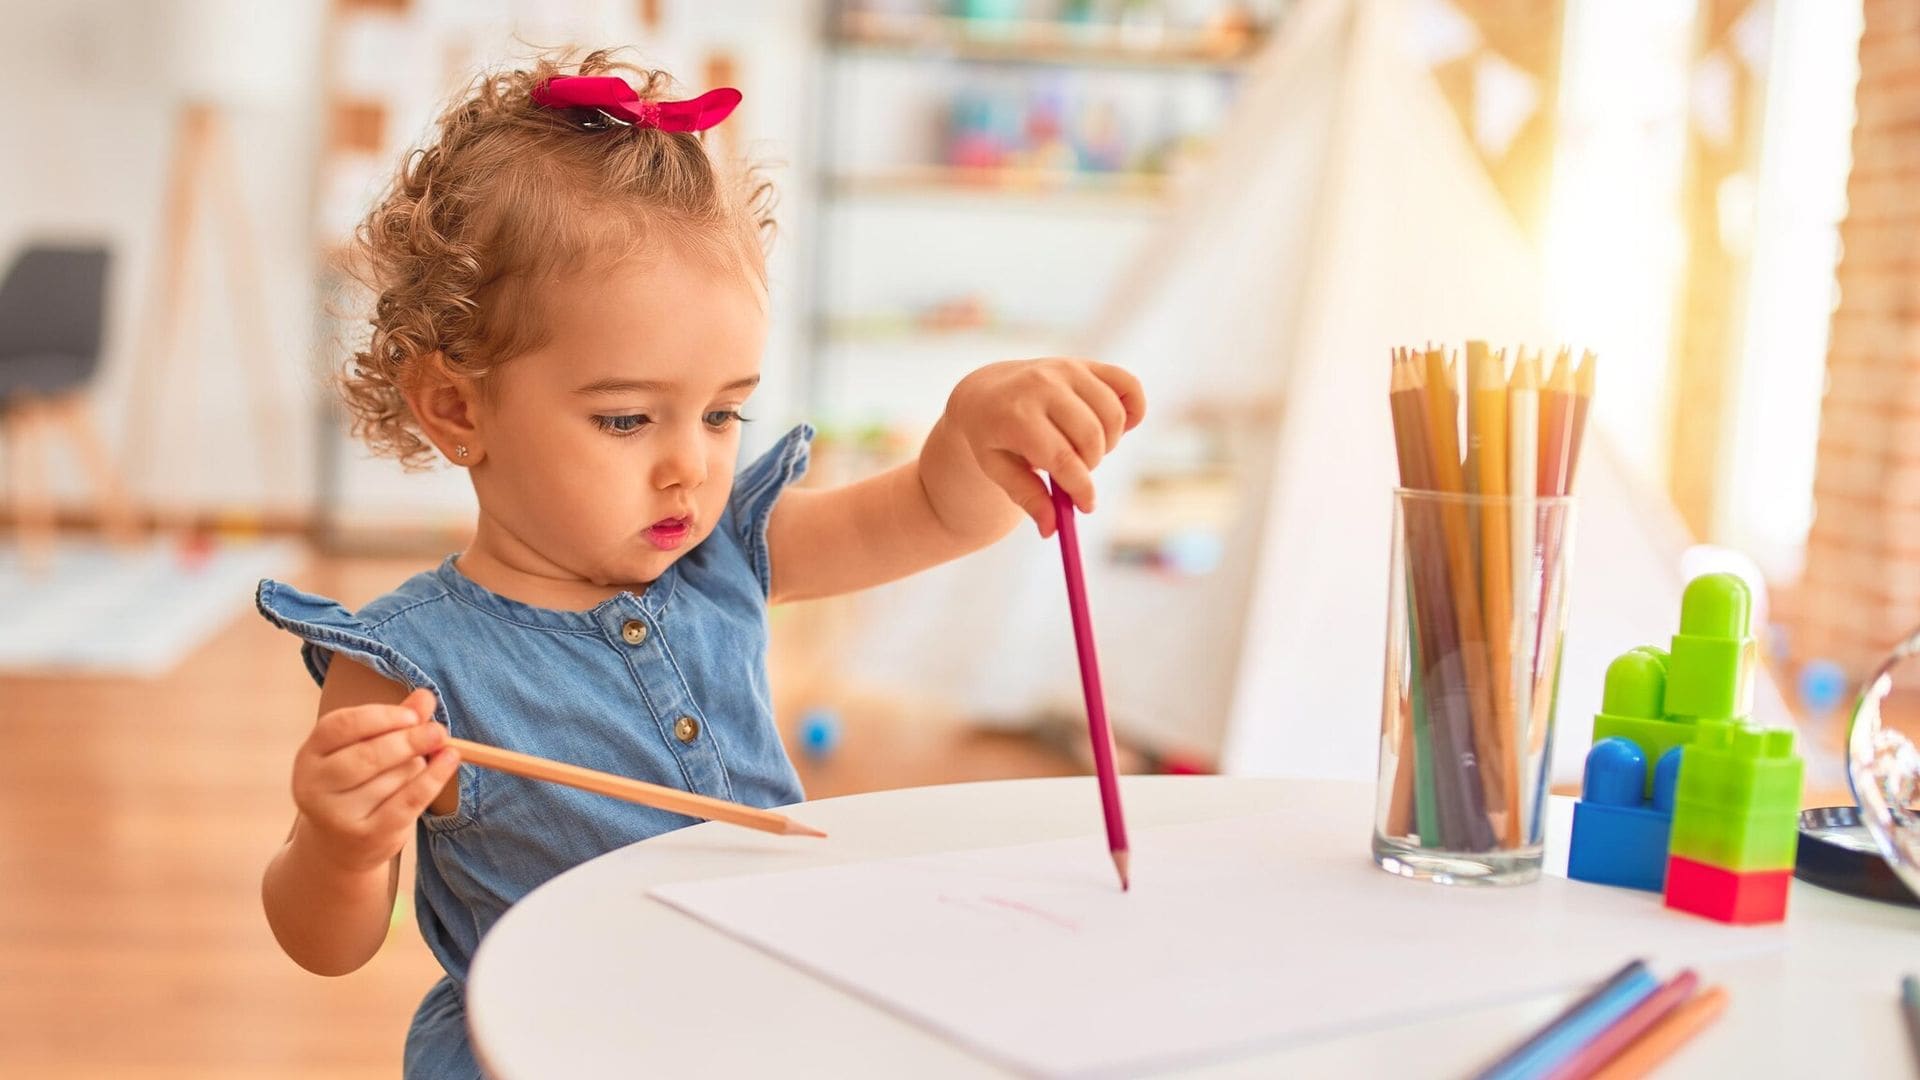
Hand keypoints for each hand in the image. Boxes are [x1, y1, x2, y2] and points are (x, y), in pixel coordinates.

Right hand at [289, 688, 459, 872]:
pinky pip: (408, 801)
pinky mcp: (365, 836)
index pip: (341, 725)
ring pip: (392, 777)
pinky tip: (450, 761)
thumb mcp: (367, 748)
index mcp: (310, 754)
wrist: (339, 847)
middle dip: (409, 740)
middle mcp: (314, 785)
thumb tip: (425, 697)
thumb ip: (395, 722)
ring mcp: (336, 815)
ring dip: (417, 765)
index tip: (413, 715)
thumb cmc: (357, 785)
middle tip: (439, 732)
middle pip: (367, 755)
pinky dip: (434, 779)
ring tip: (419, 763)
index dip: (380, 716)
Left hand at [945, 358, 1145, 536]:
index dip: (1081, 487)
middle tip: (1076, 471)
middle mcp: (1042, 384)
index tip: (1087, 506)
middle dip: (1090, 465)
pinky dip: (1133, 410)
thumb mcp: (997, 469)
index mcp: (1015, 414)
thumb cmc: (993, 437)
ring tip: (1083, 448)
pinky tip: (1118, 426)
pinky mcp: (1086, 364)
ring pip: (1113, 415)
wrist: (986, 392)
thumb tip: (1052, 529)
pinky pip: (1128, 386)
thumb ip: (1027, 497)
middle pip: (1091, 437)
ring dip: (1107, 443)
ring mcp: (1066, 369)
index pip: (1062, 457)